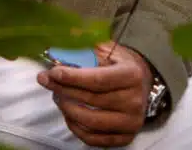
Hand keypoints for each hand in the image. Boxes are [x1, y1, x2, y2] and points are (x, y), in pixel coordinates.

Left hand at [37, 42, 152, 147]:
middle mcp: (134, 100)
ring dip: (67, 109)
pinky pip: (93, 139)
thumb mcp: (110, 52)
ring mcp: (130, 122)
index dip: (73, 77)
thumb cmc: (122, 65)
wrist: (144, 83)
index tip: (53, 73)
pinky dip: (76, 128)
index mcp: (132, 75)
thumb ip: (87, 53)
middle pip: (91, 99)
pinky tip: (68, 114)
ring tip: (58, 96)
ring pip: (90, 121)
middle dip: (64, 89)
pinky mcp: (125, 137)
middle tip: (47, 81)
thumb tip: (59, 56)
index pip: (97, 79)